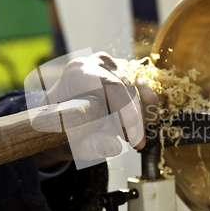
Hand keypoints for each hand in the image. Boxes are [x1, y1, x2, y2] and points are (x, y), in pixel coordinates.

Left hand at [35, 52, 161, 168]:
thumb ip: (85, 145)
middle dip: (135, 120)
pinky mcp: (131, 76)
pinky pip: (149, 95)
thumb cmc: (60, 127)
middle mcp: (100, 64)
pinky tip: (135, 128)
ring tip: (130, 137)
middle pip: (129, 89)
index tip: (130, 135)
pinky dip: (147, 114)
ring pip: (143, 92)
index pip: (109, 85)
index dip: (124, 109)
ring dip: (142, 118)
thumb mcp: (66, 140)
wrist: (61, 118)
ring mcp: (118, 68)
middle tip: (135, 144)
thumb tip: (114, 146)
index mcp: (78, 72)